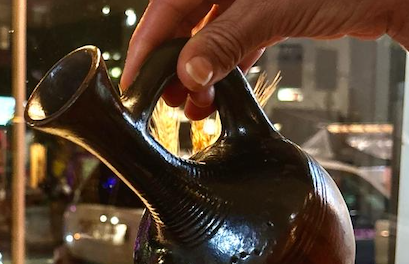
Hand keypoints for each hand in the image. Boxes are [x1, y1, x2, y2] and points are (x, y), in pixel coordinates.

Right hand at [122, 0, 404, 119]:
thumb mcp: (276, 10)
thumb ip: (227, 40)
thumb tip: (186, 75)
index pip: (167, 7)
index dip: (146, 47)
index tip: (132, 86)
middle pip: (183, 22)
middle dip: (172, 66)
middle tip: (166, 104)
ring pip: (207, 35)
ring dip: (197, 73)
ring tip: (194, 108)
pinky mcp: (271, 10)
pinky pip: (233, 40)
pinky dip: (224, 67)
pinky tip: (219, 92)